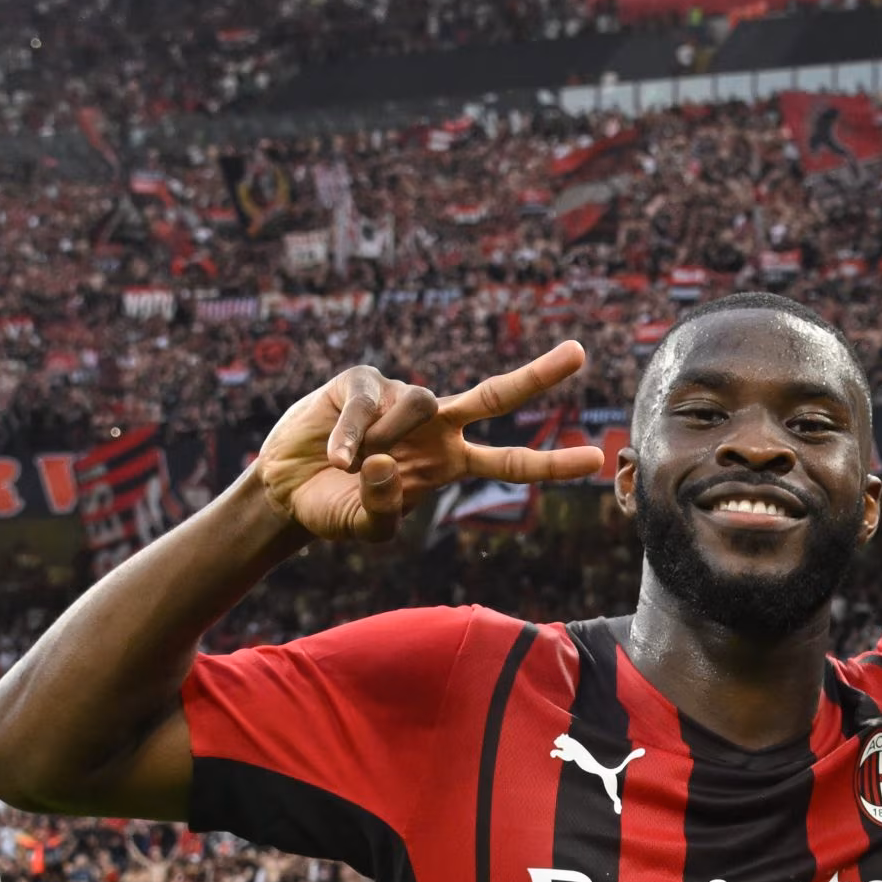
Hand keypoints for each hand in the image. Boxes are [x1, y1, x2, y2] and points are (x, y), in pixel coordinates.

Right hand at [258, 341, 602, 541]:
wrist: (285, 491)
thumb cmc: (335, 508)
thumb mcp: (364, 528)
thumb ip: (382, 510)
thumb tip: (384, 464)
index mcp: (450, 462)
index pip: (510, 462)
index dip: (550, 462)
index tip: (595, 459)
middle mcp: (437, 426)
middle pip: (495, 396)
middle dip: (538, 374)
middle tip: (581, 353)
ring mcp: (402, 399)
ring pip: (422, 402)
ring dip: (389, 437)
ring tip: (351, 464)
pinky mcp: (364, 382)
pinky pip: (370, 402)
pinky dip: (353, 434)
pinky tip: (335, 457)